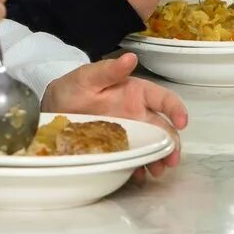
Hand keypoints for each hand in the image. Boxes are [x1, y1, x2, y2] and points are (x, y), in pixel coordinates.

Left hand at [42, 52, 187, 177]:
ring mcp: (129, 133)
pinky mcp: (119, 148)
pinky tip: (137, 175)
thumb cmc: (72, 89)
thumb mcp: (86, 77)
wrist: (51, 110)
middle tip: (170, 161)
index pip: (164, 99)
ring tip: (157, 171)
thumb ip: (108, 70)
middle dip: (171, 144)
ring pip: (152, 146)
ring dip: (159, 159)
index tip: (182, 123)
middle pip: (163, 129)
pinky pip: (134, 159)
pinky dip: (139, 167)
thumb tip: (131, 58)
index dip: (176, 109)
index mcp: (135, 93)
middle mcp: (137, 114)